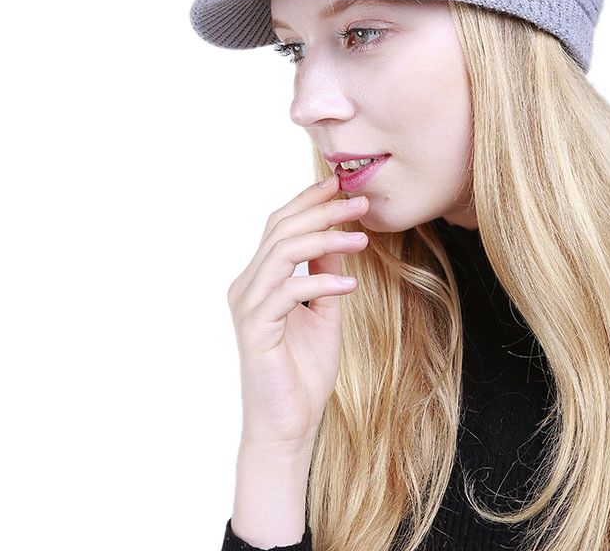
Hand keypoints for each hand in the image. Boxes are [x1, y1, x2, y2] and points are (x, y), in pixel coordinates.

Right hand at [227, 174, 369, 453]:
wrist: (288, 425)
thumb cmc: (304, 372)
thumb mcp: (324, 312)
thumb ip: (325, 273)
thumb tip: (339, 237)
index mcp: (260, 279)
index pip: (280, 226)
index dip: (308, 201)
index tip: (340, 185)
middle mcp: (247, 285)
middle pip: (281, 230)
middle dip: (322, 211)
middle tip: (359, 202)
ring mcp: (248, 306)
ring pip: (282, 253)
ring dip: (325, 239)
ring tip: (362, 238)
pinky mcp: (255, 329)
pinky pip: (288, 292)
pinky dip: (321, 281)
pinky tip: (351, 283)